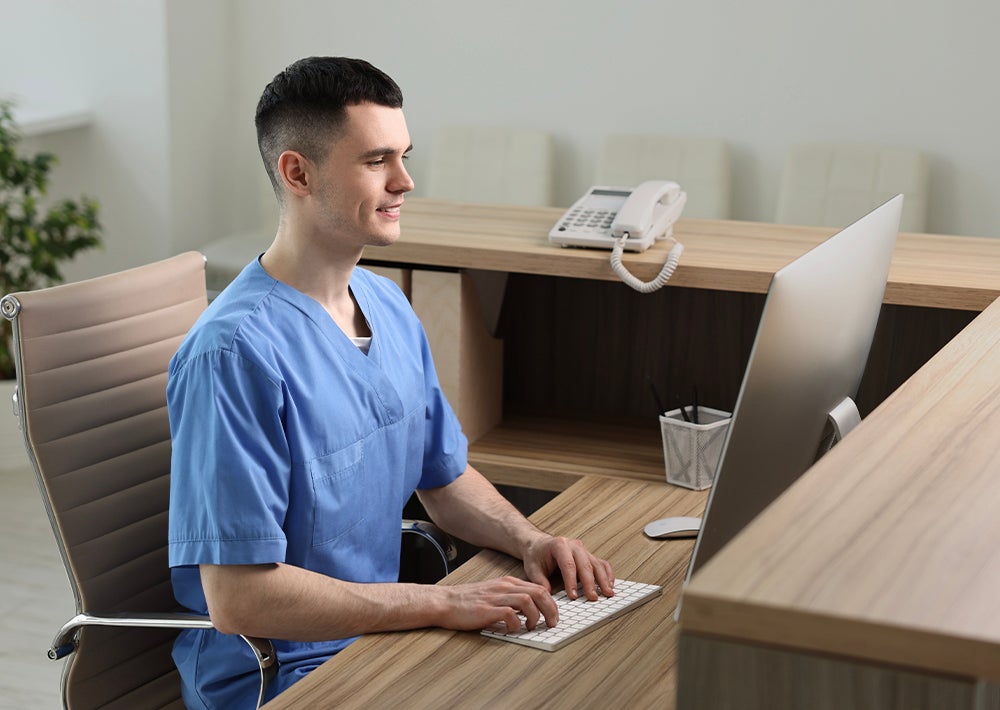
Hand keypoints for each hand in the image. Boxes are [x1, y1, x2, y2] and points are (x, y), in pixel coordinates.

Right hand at [437, 576, 559, 632]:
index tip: (553, 615)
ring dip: (537, 616)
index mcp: (507, 583)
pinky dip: (517, 624)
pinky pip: (510, 614)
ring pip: (528, 601)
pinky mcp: (487, 610)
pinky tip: (514, 629)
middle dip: (551, 609)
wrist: (445, 601)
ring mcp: (496, 597)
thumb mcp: (493, 594)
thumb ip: (509, 599)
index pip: (538, 587)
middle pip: (538, 592)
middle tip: (553, 623)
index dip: (550, 602)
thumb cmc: (467, 601)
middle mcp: (504, 587)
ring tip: (534, 627)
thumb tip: (529, 613)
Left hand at [522, 535, 614, 600]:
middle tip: (593, 598)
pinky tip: (609, 585)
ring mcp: (583, 550)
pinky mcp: (589, 556)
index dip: (571, 581)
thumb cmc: (536, 556)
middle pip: (585, 564)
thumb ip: (540, 582)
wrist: (539, 545)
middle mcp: (574, 545)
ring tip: (608, 593)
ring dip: (603, 579)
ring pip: (596, 564)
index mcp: (559, 545)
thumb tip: (547, 596)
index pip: (568, 564)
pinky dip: (607, 574)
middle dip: (590, 582)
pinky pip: (602, 564)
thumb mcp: (532, 568)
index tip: (574, 596)